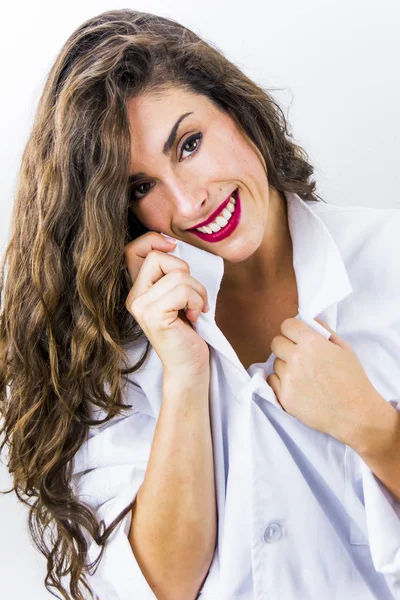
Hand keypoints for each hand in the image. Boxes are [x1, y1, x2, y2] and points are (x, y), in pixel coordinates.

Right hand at [124, 232, 209, 374]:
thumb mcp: (178, 295)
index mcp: (138, 290)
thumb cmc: (188, 330)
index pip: (133, 250)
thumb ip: (171, 273)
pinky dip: (197, 301)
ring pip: (177, 275)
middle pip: (158, 257)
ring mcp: (142, 307)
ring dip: (198, 291)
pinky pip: (183, 290)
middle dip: (185, 272)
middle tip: (192, 296)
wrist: (189, 365)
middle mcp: (134, 297)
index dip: (153, 240)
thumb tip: (172, 245)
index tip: (173, 250)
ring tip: (196, 309)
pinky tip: (194, 316)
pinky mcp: (154, 316)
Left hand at [266, 317, 385, 447]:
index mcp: (311, 343)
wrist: (355, 414)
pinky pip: (272, 381)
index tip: (295, 336)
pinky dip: (281, 382)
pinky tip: (297, 386)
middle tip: (298, 356)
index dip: (291, 330)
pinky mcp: (284, 397)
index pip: (287, 325)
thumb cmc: (353, 380)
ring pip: (275, 363)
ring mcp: (288, 379)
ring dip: (285, 366)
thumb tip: (308, 322)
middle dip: (286, 346)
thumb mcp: (345, 349)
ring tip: (304, 376)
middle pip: (276, 343)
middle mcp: (296, 359)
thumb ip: (324, 331)